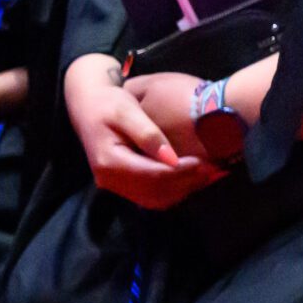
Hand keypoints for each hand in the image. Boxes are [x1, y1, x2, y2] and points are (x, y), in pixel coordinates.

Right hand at [64, 58, 222, 209]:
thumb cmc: (108, 104)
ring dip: (182, 190)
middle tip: (213, 170)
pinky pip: (150, 196)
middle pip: (154, 192)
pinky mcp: (123, 184)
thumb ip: (148, 135)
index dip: (180, 172)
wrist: (88, 106)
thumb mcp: (127, 112)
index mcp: (109, 162)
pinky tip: (193, 178)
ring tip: (208, 174)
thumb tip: (171, 158)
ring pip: (154, 199)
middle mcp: (109, 180)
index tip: (204, 162)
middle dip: (185, 183)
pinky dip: (173, 190)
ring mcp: (115, 185)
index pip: (150, 176)